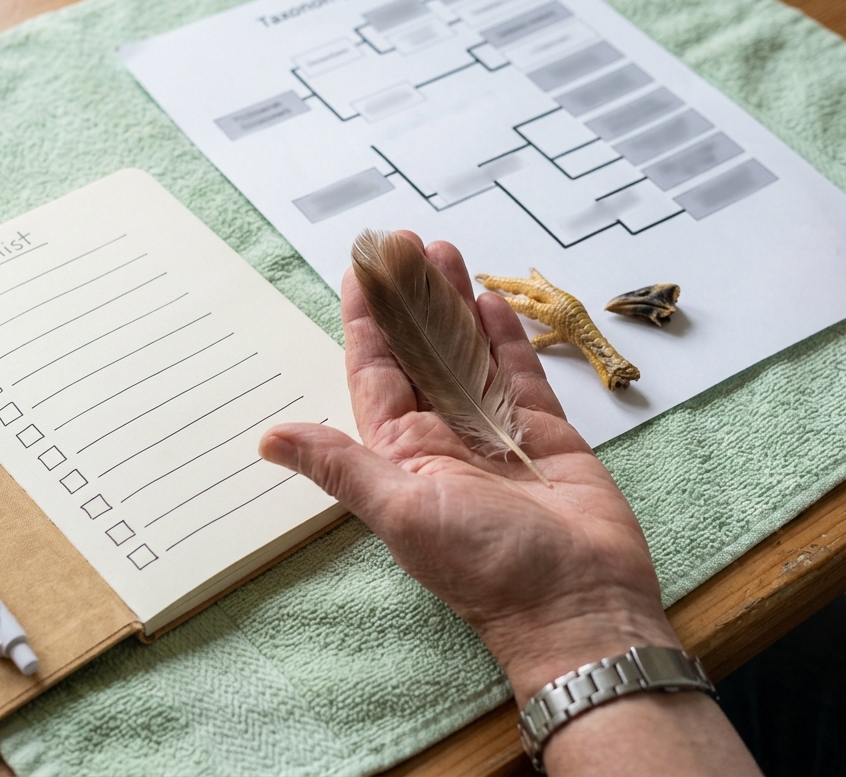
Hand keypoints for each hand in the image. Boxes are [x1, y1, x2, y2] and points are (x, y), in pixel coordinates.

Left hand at [259, 233, 677, 705]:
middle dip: (410, 298)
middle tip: (404, 243)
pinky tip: (491, 299)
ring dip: (454, 304)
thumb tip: (266, 438)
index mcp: (402, 453)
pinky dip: (504, 336)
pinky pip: (518, 372)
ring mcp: (494, 430)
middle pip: (420, 350)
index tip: (358, 272)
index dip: (366, 321)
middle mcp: (443, 436)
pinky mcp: (543, 431)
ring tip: (445, 253)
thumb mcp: (402, 511)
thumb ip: (341, 466)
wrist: (579, 603)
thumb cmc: (487, 567)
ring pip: (467, 351)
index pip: (374, 371)